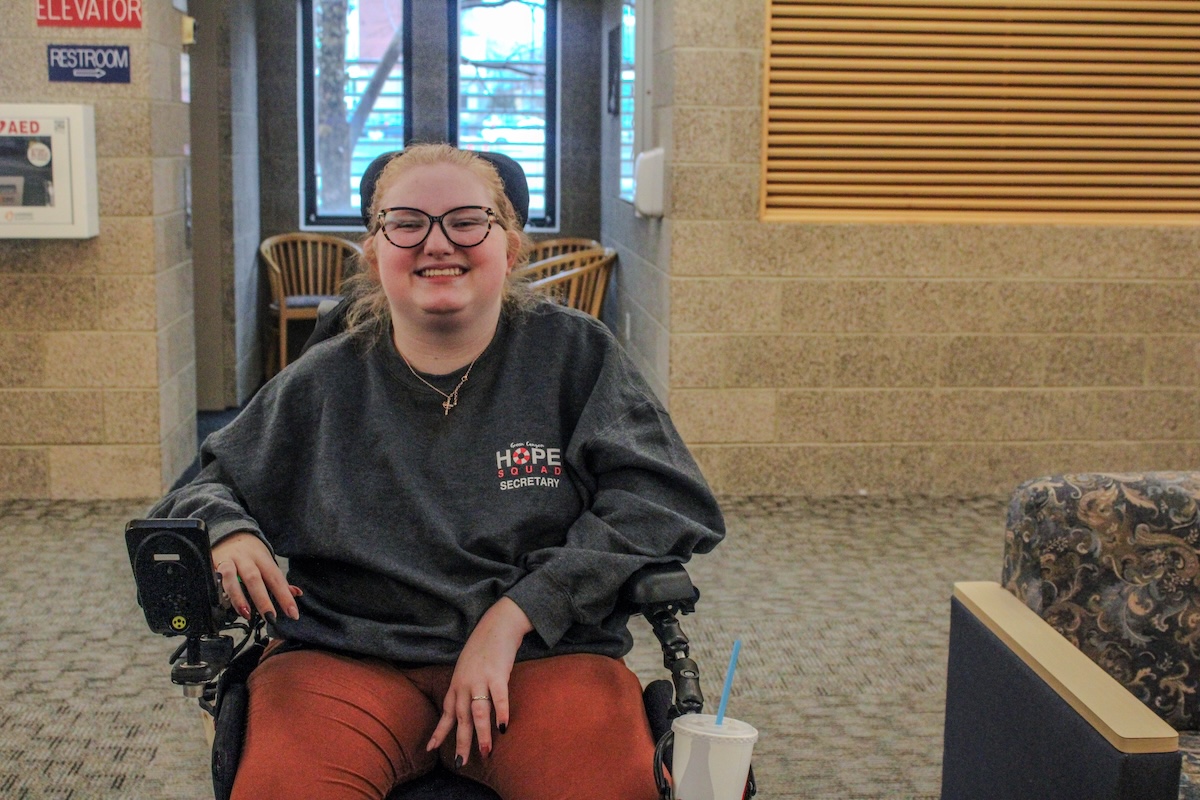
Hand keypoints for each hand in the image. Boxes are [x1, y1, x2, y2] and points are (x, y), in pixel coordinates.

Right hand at [211, 531, 300, 621]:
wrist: (229, 534)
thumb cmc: (251, 553)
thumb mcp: (266, 562)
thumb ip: (279, 581)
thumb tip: (297, 593)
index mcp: (263, 559)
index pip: (276, 579)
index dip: (285, 597)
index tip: (293, 614)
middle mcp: (246, 559)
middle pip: (255, 579)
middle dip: (263, 600)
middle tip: (271, 618)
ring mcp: (230, 561)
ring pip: (232, 578)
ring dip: (239, 598)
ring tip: (246, 614)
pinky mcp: (215, 565)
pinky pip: (216, 579)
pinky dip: (220, 591)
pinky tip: (224, 603)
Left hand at [427, 597, 532, 765]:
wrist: (497, 623)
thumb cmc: (483, 647)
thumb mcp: (467, 668)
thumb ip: (465, 687)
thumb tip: (466, 707)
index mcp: (457, 684)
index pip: (447, 712)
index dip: (439, 731)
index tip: (430, 749)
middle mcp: (465, 684)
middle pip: (461, 718)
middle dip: (461, 741)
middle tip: (461, 762)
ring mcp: (480, 678)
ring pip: (478, 712)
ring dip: (482, 733)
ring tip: (485, 752)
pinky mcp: (498, 673)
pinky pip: (499, 696)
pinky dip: (501, 712)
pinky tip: (504, 727)